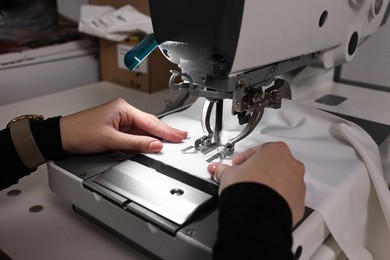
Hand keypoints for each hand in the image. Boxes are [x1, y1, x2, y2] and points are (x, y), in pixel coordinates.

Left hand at [60, 98, 186, 153]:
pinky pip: (136, 133)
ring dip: (157, 135)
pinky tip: (155, 141)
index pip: (149, 121)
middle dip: (166, 131)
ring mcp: (120, 120)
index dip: (165, 131)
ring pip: (144, 128)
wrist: (61, 137)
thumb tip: (154, 144)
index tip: (177, 137)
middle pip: (149, 123)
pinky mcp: (117, 128)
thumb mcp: (110, 139)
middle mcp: (123, 112)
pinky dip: (146, 138)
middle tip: (181, 136)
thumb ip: (135, 143)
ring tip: (173, 139)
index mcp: (123, 108)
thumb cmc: (79, 132)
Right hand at [208, 142, 304, 225]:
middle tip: (245, 179)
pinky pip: (287, 197)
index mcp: (275, 150)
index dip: (243, 160)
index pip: (256, 151)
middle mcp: (291, 164)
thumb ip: (223, 170)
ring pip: (282, 180)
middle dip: (259, 171)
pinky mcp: (298, 201)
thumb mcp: (229, 174)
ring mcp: (297, 183)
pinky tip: (263, 203)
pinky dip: (277, 199)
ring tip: (253, 193)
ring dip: (269, 185)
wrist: (257, 215)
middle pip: (272, 164)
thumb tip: (217, 170)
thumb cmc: (247, 189)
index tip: (237, 166)